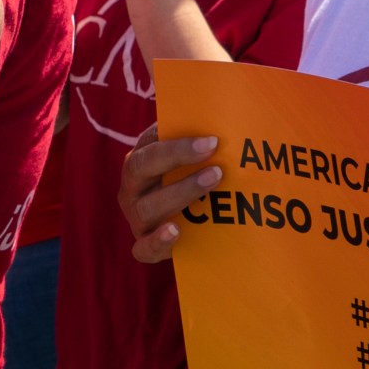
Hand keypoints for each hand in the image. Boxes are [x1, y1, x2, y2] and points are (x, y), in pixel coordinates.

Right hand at [118, 123, 220, 262]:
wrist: (191, 226)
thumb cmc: (196, 178)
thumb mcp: (198, 156)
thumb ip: (206, 140)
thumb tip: (235, 120)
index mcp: (142, 157)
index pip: (150, 141)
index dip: (177, 141)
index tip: (212, 139)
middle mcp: (133, 185)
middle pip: (140, 167)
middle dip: (176, 156)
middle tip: (213, 150)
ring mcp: (136, 216)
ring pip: (147, 207)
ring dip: (180, 192)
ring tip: (213, 180)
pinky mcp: (144, 245)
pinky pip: (143, 248)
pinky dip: (157, 241)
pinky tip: (175, 231)